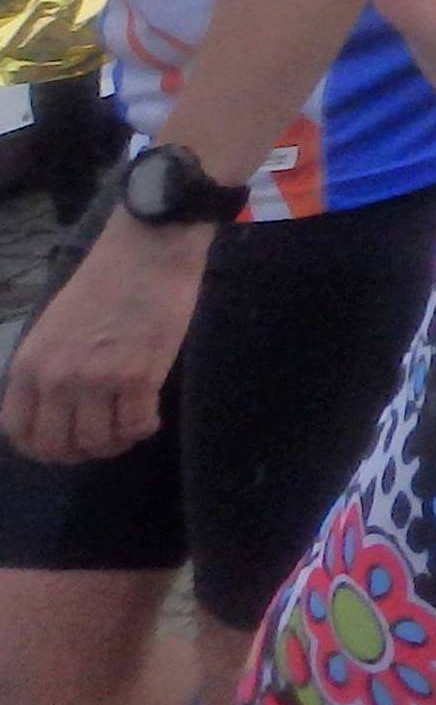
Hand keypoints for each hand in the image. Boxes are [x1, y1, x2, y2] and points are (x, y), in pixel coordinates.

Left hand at [0, 214, 209, 462]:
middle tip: (101, 440)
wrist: (147, 251)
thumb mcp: (54, 327)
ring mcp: (97, 380)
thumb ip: (48, 367)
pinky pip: (136, 426)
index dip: (41, 448)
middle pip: (57, 445)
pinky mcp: (138, 377)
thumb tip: (57, 407)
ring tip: (128, 426)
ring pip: (98, 441)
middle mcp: (56, 379)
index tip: (64, 443)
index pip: (18, 430)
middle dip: (79, 452)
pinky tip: (148, 413)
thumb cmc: (104, 282)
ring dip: (115, 442)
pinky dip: (143, 428)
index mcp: (29, 364)